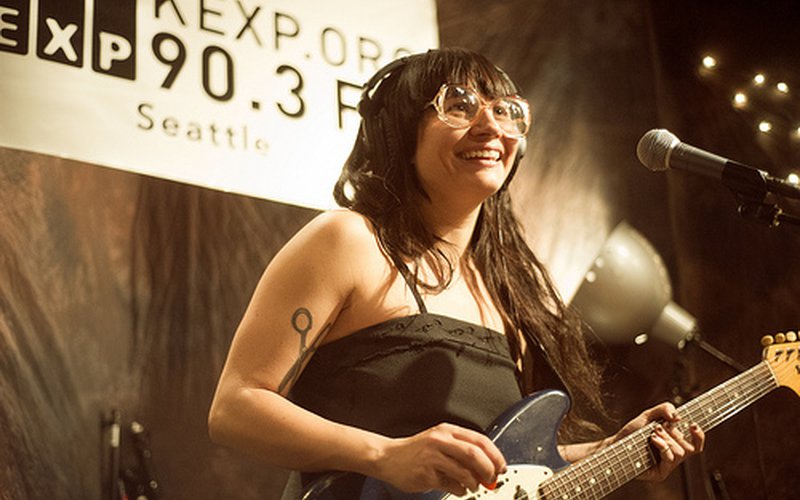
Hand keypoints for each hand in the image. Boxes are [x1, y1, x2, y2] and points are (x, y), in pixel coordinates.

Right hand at [373, 422, 506, 495]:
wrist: (387, 457)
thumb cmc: (416, 451)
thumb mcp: (439, 442)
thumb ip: (461, 450)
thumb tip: (488, 466)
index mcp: (447, 431)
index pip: (480, 440)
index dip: (495, 455)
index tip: (501, 466)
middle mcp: (440, 440)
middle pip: (475, 454)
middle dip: (488, 470)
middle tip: (491, 479)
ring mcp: (432, 457)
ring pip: (464, 472)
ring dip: (474, 483)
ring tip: (472, 485)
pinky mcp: (426, 474)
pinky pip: (451, 485)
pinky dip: (460, 490)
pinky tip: (457, 488)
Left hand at [612, 402, 704, 481]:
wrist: (616, 443)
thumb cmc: (633, 432)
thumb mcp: (648, 415)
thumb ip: (664, 409)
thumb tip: (678, 417)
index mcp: (675, 444)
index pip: (696, 444)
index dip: (699, 436)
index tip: (693, 424)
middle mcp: (673, 456)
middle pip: (689, 447)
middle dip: (675, 433)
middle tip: (659, 426)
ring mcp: (667, 466)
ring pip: (680, 453)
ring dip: (667, 439)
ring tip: (653, 433)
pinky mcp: (659, 474)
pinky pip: (670, 459)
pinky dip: (663, 446)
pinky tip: (653, 439)